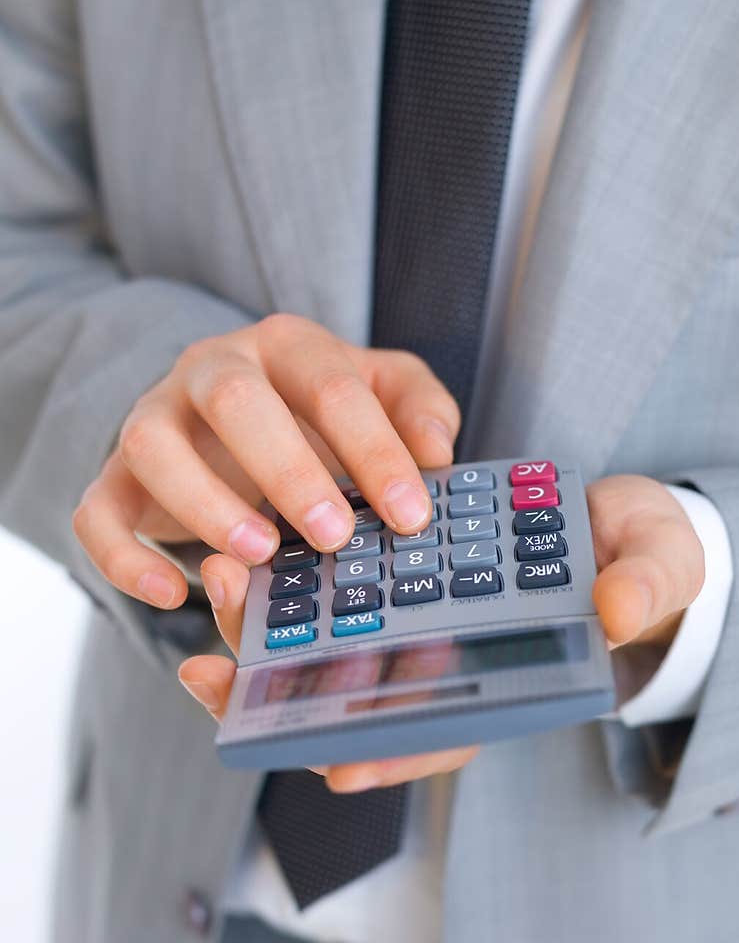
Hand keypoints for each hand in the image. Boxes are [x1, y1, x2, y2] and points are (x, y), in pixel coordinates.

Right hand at [73, 314, 459, 607]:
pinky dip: (123, 558)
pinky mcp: (116, 477)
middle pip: (235, 400)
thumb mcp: (377, 394)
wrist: (226, 416)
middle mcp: (209, 370)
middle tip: (334, 536)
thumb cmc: (314, 410)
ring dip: (204, 504)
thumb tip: (437, 451)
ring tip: (259, 557)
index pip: (331, 386)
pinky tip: (171, 595)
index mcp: (284, 347)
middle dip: (288, 470)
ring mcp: (154, 419)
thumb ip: (415, 408)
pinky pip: (96, 511)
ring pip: (151, 447)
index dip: (374, 451)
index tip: (411, 516)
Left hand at [177, 473, 701, 792]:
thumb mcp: (662, 568)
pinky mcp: (402, 569)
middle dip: (290, 696)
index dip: (393, 753)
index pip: (448, 733)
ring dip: (268, 631)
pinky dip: (291, 576)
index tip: (335, 763)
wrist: (623, 519)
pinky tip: (242, 547)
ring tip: (219, 586)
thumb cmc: (646, 561)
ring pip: (335, 644)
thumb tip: (615, 610)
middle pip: (365, 699)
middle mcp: (454, 660)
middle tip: (218, 675)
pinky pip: (339, 583)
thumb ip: (646, 587)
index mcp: (511, 680)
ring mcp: (423, 618)